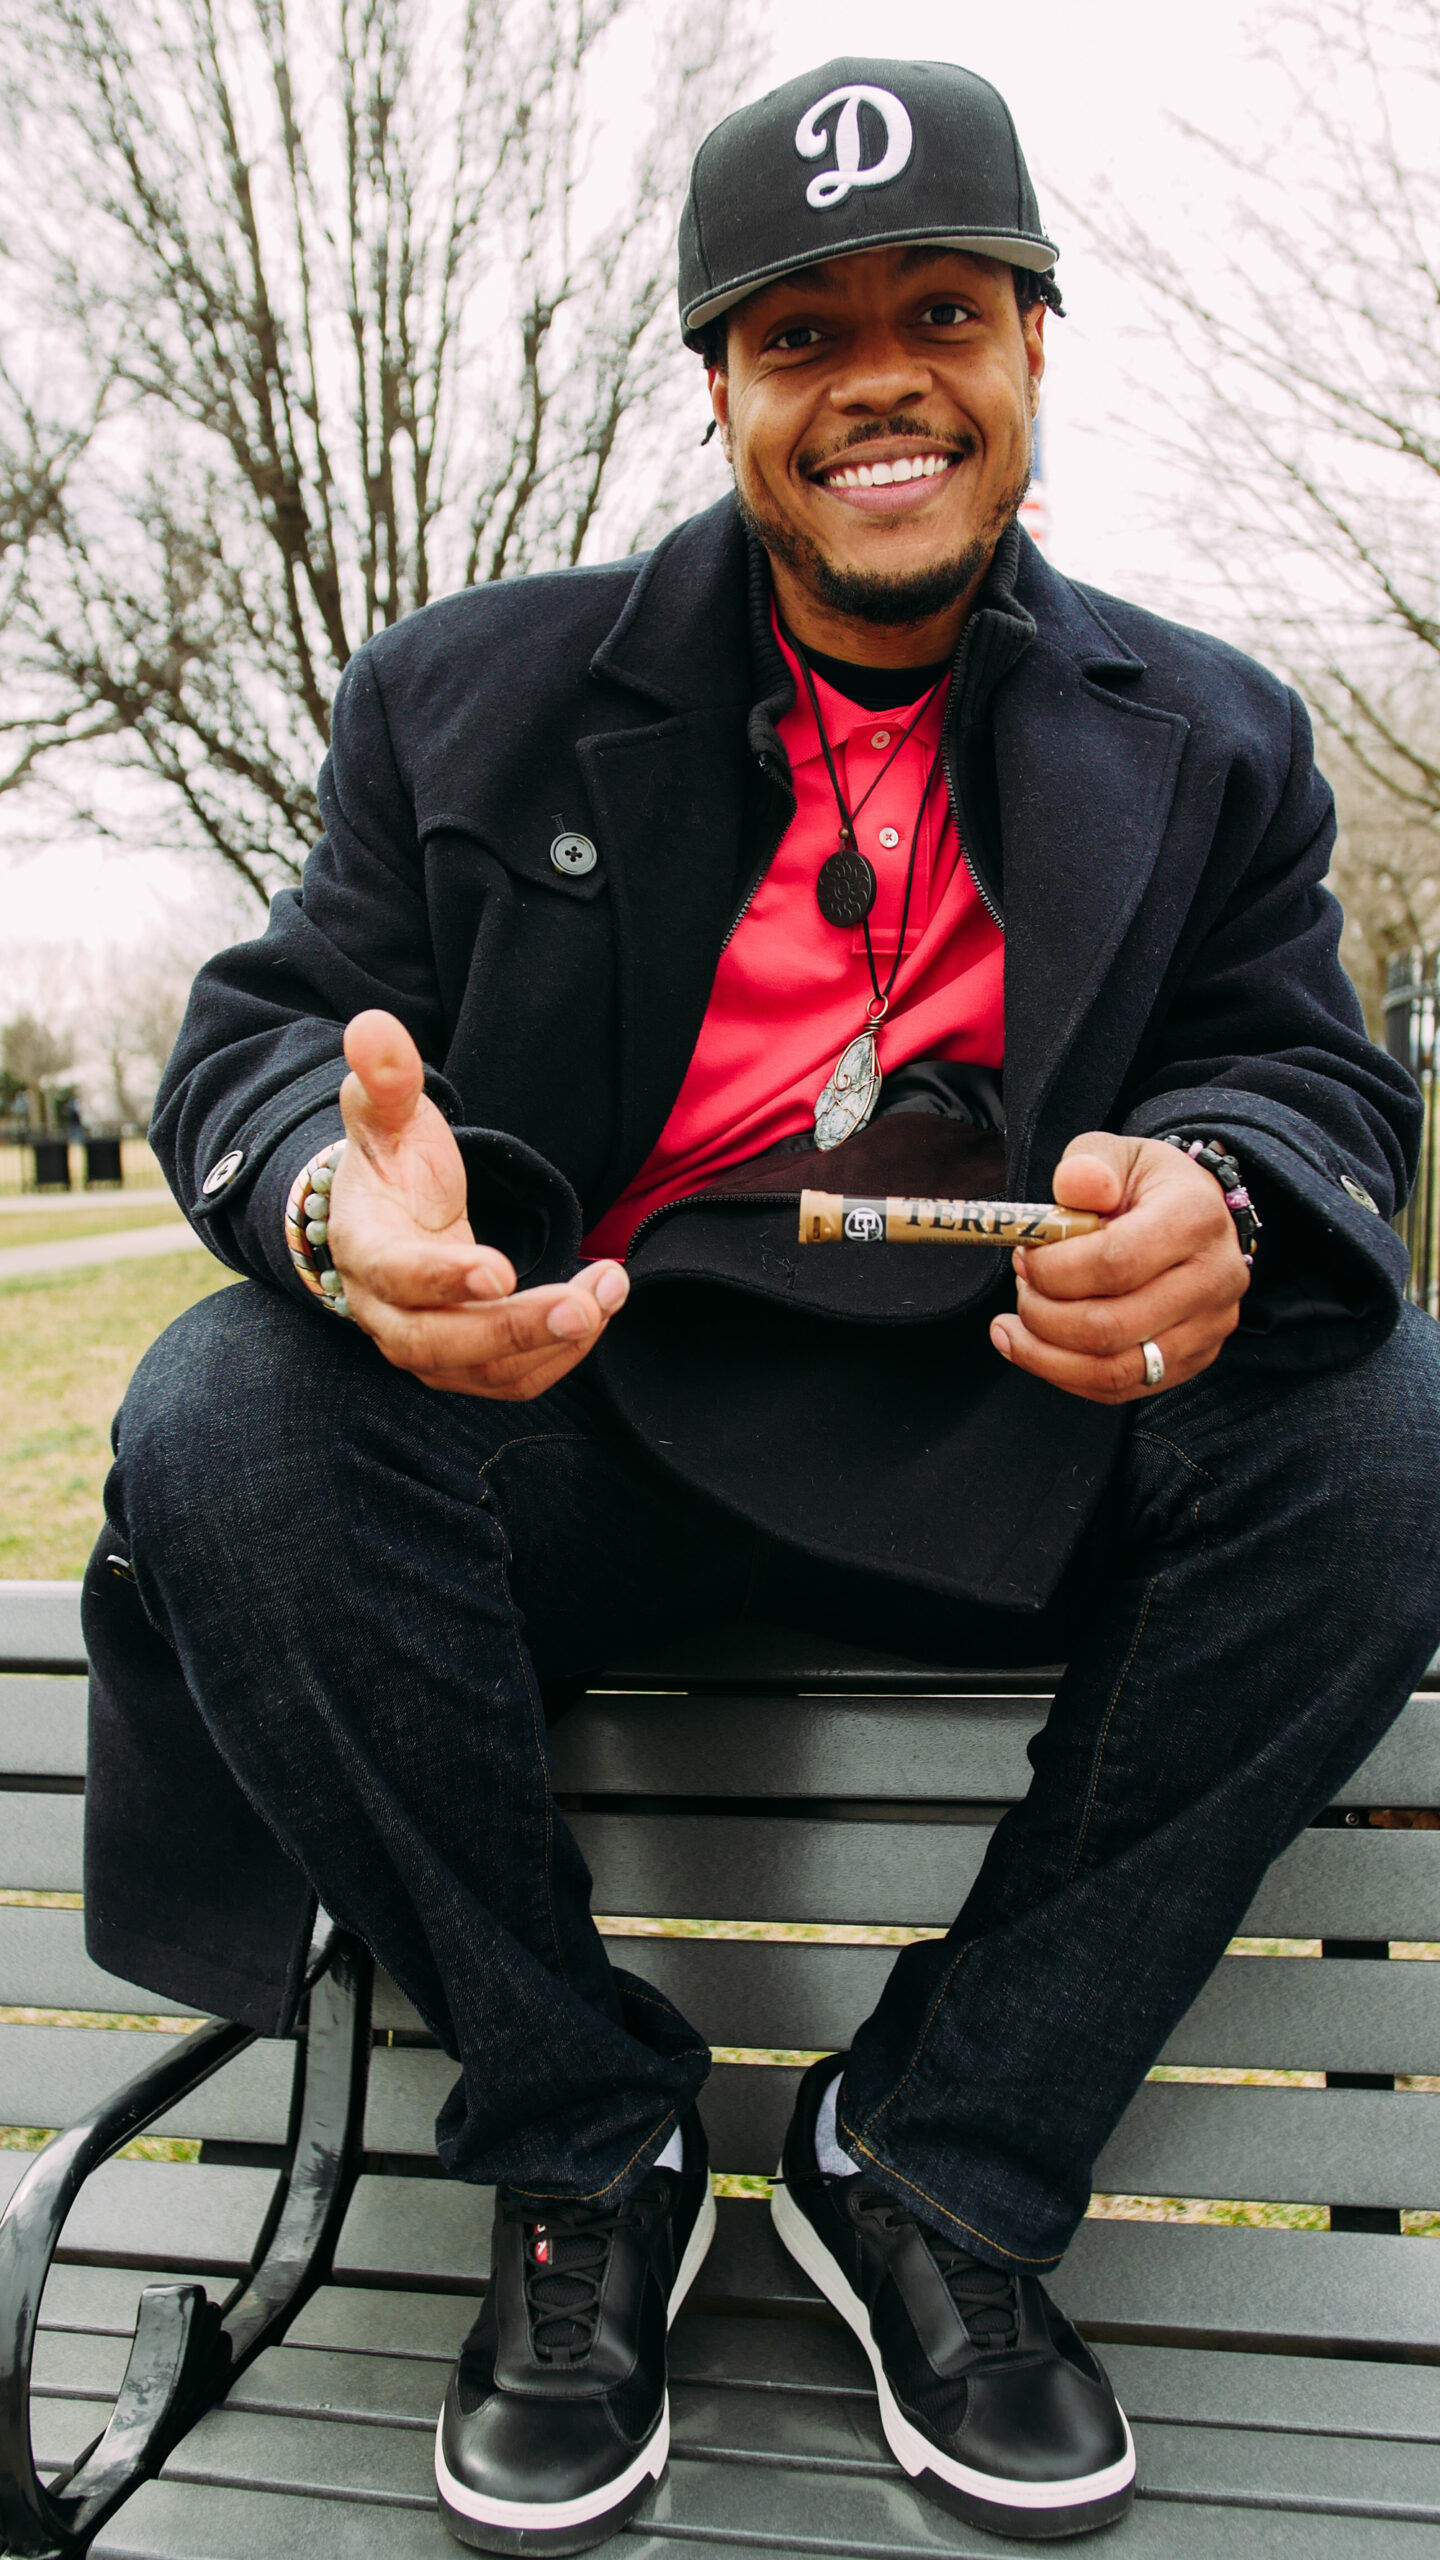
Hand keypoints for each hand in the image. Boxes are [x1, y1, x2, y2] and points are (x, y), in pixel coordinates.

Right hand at [326, 1010, 627, 1398]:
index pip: (395, 1274)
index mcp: (364, 1248)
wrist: (384, 1220)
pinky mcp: (463, 1366)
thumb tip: (374, 1028)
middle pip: (439, 1344)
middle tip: (583, 1307)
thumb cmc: (392, 1164)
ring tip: (608, 1290)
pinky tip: (602, 1306)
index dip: (442, 1278)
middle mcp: (384, 1313)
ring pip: (485, 1372)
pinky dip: (561, 1354)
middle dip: (514, 1332)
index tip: (500, 1270)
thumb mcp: (387, 1115)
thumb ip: (386, 1078)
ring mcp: (424, 1347)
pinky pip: (513, 1379)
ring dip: (553, 1342)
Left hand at [988, 1131, 1247, 1403]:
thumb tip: (1074, 1185)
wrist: (1196, 1214)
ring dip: (1047, 1356)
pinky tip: (1036, 1350)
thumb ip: (1089, 1165)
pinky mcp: (1195, 1360)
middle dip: (1043, 1315)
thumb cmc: (1145, 1186)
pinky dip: (1067, 1376)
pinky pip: (1122, 1389)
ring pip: (1115, 1371)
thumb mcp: (1117, 1155)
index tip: (1024, 1256)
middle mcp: (1214, 1278)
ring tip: (1013, 1328)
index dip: (1054, 1270)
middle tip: (1021, 1288)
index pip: (1116, 1262)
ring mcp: (1209, 1327)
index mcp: (1195, 1218)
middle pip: (1111, 1327)